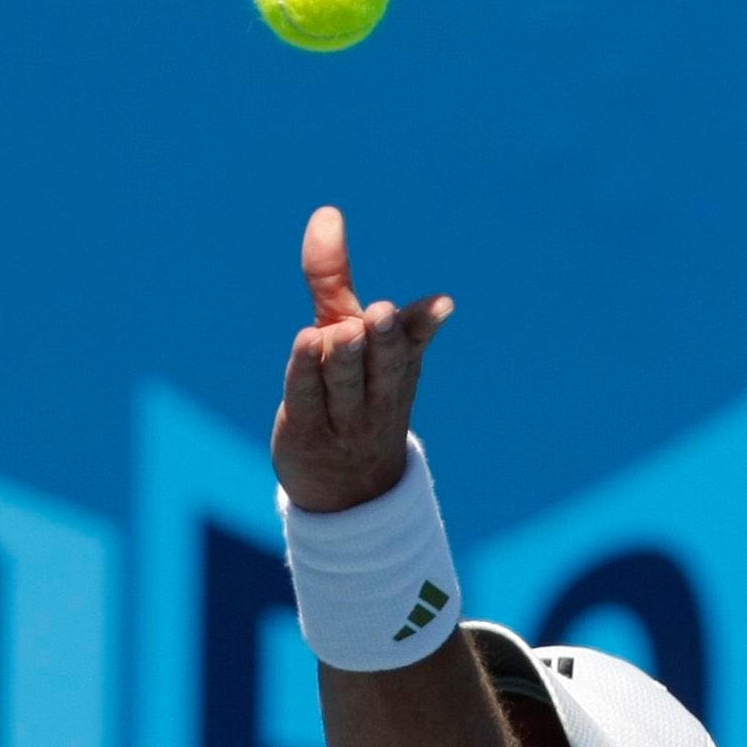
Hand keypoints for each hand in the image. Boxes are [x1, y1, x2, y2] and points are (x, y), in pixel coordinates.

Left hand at [273, 206, 453, 512]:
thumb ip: (350, 292)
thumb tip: (378, 251)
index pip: (411, 341)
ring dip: (346, 355)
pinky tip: (306, 342)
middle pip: (384, 364)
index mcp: (400, 368)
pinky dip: (306, 371)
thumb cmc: (361, 405)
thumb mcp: (360, 348)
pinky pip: (306, 397)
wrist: (350, 494)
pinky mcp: (305, 429)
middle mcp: (377, 392)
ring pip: (344, 381)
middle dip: (384, 339)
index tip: (441, 303)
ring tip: (346, 330)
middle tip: (382, 313)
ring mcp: (342, 415)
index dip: (422, 322)